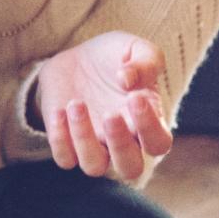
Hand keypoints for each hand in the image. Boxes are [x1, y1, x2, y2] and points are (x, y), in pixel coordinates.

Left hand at [37, 31, 173, 180]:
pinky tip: (59, 110)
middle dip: (120, 145)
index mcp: (148, 122)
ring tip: (76, 104)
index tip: (135, 97)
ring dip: (84, 139)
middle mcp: (123, 141)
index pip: (159, 143)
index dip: (150, 127)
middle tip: (110, 114)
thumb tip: (127, 80)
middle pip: (130, 168)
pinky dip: (60, 139)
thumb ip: (145, 62)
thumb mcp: (135, 48)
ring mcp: (94, 145)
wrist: (76, 59)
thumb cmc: (114, 58)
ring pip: (94, 167)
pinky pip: (64, 158)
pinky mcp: (66, 143)